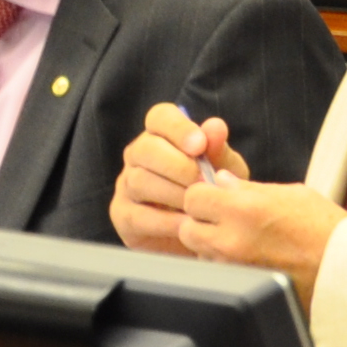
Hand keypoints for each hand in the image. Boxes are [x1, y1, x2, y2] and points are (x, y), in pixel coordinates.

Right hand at [109, 103, 251, 254]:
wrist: (205, 229)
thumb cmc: (213, 188)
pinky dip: (165, 221)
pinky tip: (187, 224)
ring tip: (200, 204)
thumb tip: (214, 126)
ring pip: (140, 181)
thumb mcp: (224, 168)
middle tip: (204, 180)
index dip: (179, 128)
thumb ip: (218, 149)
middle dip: (178, 165)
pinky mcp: (122, 214)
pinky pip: (138, 215)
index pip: (160, 117)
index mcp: (161, 134)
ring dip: (174, 194)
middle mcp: (137, 154)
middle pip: (146, 148)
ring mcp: (125, 184)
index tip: (200, 145)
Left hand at [175, 168, 341, 300]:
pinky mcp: (237, 286)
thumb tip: (221, 181)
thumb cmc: (325, 229)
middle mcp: (232, 240)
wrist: (344, 269)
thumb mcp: (290, 194)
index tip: (217, 196)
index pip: (194, 197)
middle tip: (225, 218)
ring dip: (211, 243)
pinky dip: (224, 262)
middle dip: (201, 221)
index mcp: (245, 209)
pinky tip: (249, 256)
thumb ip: (249, 188)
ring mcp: (232, 267)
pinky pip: (216, 270)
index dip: (204, 194)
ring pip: (199, 251)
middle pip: (187, 227)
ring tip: (243, 239)